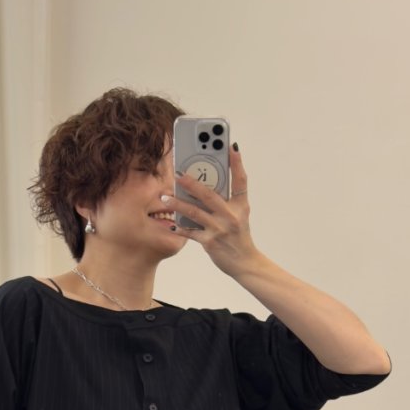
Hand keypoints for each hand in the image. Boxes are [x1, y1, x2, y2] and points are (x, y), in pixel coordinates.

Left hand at [161, 144, 257, 278]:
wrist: (244, 262)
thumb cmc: (239, 235)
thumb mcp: (239, 214)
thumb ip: (226, 200)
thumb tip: (206, 183)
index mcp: (241, 205)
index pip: (240, 181)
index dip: (237, 163)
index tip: (231, 147)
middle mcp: (231, 215)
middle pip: (210, 194)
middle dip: (192, 183)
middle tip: (178, 174)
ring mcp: (220, 229)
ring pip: (195, 212)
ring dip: (178, 203)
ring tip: (165, 197)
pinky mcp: (210, 242)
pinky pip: (191, 232)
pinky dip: (180, 228)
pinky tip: (171, 224)